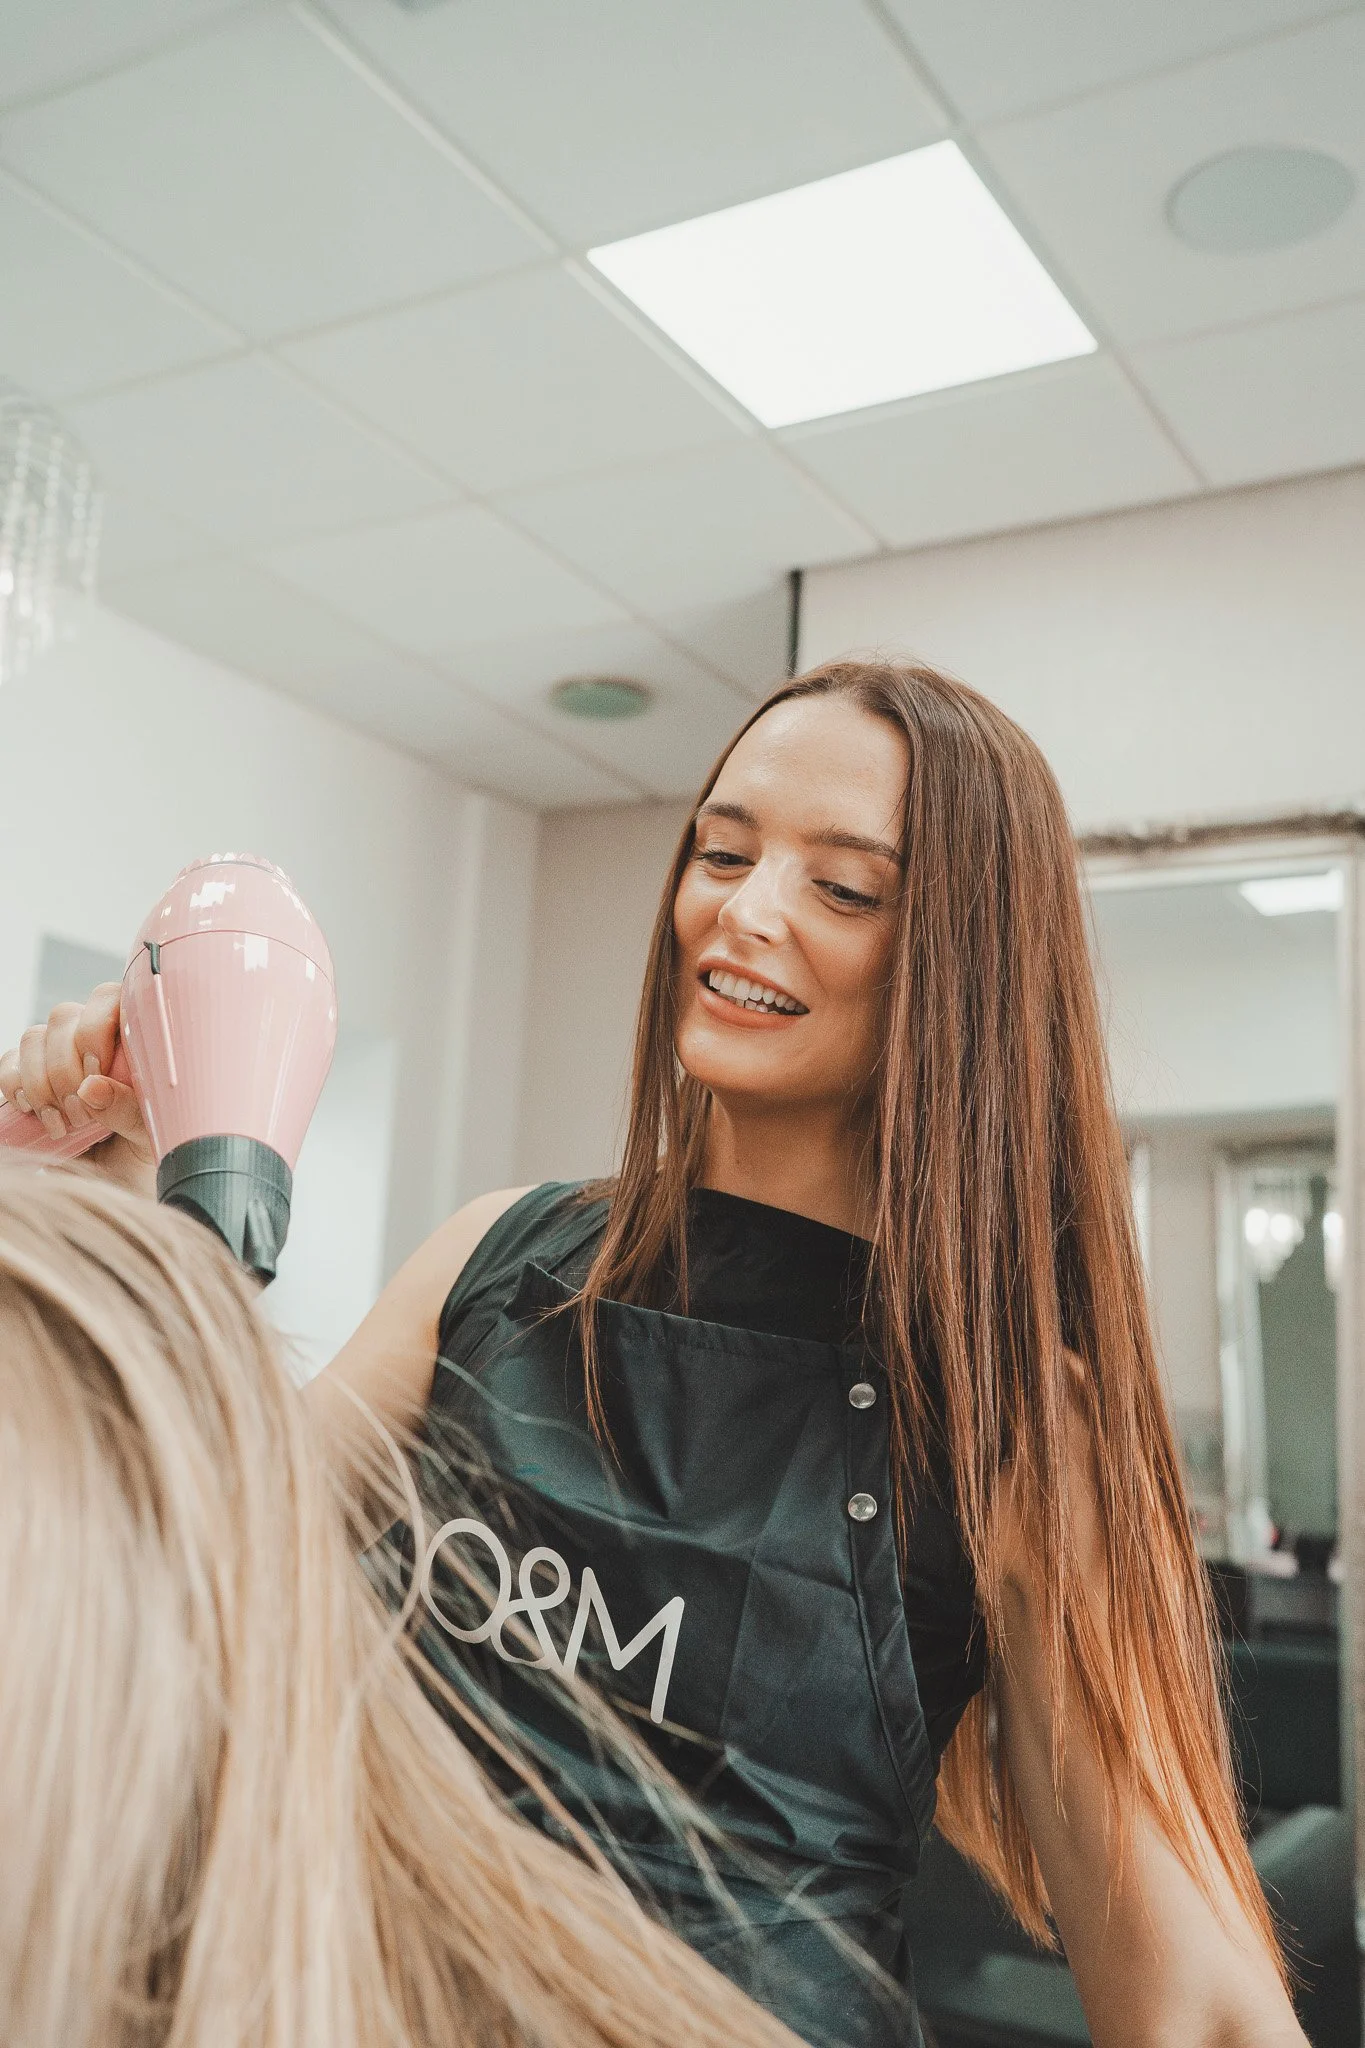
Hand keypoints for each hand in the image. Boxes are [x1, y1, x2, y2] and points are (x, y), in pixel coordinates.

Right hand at [0, 984, 155, 1194]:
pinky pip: (9, 1061)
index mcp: (136, 1034)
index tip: (99, 1071)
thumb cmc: (151, 1146)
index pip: (111, 997)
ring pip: (34, 1037)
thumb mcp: (151, 1133)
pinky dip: (13, 1084)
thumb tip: (93, 1087)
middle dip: (66, 1069)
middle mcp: (96, 1035)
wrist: (124, 1179)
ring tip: (63, 1125)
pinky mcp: (30, 1075)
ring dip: (41, 1082)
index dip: (96, 1027)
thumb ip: (130, 1109)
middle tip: (82, 1117)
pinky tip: (33, 1111)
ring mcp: (60, 1053)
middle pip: (64, 1017)